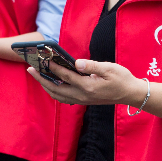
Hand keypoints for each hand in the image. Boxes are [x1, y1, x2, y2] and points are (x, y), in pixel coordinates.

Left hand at [27, 58, 147, 108]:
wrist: (131, 94)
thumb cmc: (122, 79)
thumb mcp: (110, 68)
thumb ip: (92, 65)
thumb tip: (77, 63)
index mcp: (88, 87)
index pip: (66, 77)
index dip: (54, 68)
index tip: (44, 60)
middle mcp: (82, 95)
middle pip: (56, 89)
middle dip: (42, 79)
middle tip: (30, 69)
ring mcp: (82, 100)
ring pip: (58, 96)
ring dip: (45, 86)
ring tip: (37, 75)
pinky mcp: (83, 101)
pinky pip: (63, 98)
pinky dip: (54, 91)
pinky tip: (50, 84)